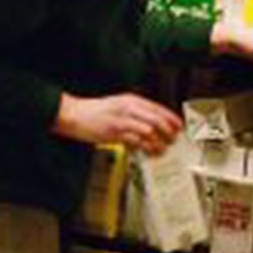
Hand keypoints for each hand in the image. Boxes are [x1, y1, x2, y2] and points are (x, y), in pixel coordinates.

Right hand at [54, 92, 182, 153]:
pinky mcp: (115, 132)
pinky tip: (148, 151)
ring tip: (162, 149)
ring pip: (149, 131)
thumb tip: (153, 123)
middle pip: (157, 120)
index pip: (158, 109)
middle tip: (173, 140)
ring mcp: (122, 120)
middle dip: (168, 132)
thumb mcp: (119, 106)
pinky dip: (145, 147)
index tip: (179, 127)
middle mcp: (129, 108)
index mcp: (131, 100)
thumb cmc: (94, 112)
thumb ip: (135, 113)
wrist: (73, 114)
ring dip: (158, 142)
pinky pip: (136, 141)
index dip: (171, 119)